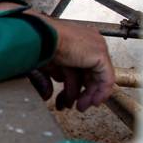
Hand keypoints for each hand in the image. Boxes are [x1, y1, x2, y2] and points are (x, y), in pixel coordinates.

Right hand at [0, 5, 114, 109]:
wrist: (40, 36)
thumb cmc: (37, 43)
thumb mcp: (43, 65)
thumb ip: (47, 79)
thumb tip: (47, 94)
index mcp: (73, 40)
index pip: (77, 67)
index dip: (71, 86)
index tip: (64, 99)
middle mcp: (86, 42)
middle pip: (87, 73)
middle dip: (79, 92)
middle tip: (74, 106)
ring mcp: (95, 47)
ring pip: (97, 77)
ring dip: (89, 95)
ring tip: (81, 107)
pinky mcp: (100, 55)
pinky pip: (106, 78)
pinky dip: (101, 92)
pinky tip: (93, 102)